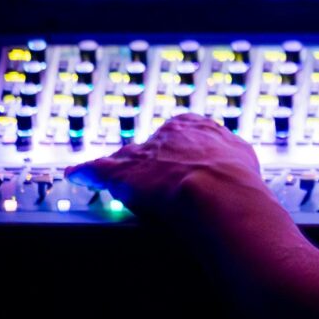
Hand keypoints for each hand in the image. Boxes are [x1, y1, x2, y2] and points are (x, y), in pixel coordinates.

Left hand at [71, 113, 265, 221]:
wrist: (218, 192)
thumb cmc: (236, 180)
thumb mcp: (242, 155)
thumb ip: (231, 152)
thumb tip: (236, 156)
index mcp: (197, 126)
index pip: (182, 133)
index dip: (181, 152)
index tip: (181, 164)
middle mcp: (167, 135)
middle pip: (151, 146)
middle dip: (152, 161)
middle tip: (156, 180)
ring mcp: (143, 153)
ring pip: (124, 158)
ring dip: (119, 167)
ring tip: (108, 173)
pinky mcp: (121, 174)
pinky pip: (96, 170)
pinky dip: (86, 174)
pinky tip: (76, 175)